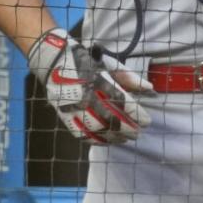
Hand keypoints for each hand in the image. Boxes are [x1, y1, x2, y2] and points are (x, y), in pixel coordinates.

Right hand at [28, 28, 150, 144]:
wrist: (53, 61)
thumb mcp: (108, 63)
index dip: (136, 114)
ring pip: (97, 129)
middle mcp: (86, 96)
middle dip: (127, 129)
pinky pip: (81, 134)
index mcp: (98, 80)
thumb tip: (149, 88)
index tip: (147, 121)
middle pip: (111, 119)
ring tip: (125, 139)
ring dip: (114, 137)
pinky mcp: (64, 115)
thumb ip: (129, 77)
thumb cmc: (85, 61)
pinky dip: (96, 140)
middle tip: (138, 134)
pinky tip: (106, 141)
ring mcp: (73, 107)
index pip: (122, 102)